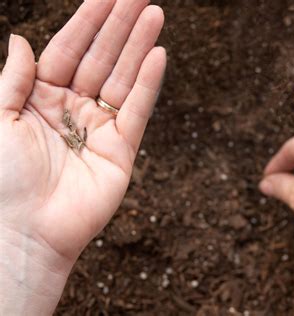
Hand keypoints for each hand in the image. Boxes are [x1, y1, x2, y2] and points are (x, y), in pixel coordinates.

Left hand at [0, 1, 164, 313]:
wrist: (23, 231)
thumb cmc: (2, 179)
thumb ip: (13, 78)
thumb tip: (20, 39)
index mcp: (41, 98)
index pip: (68, 49)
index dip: (87, 21)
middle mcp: (73, 108)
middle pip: (100, 58)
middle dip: (120, 25)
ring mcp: (100, 128)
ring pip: (122, 78)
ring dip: (138, 46)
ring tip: (155, 15)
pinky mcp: (122, 149)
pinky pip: (137, 110)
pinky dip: (147, 84)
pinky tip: (157, 56)